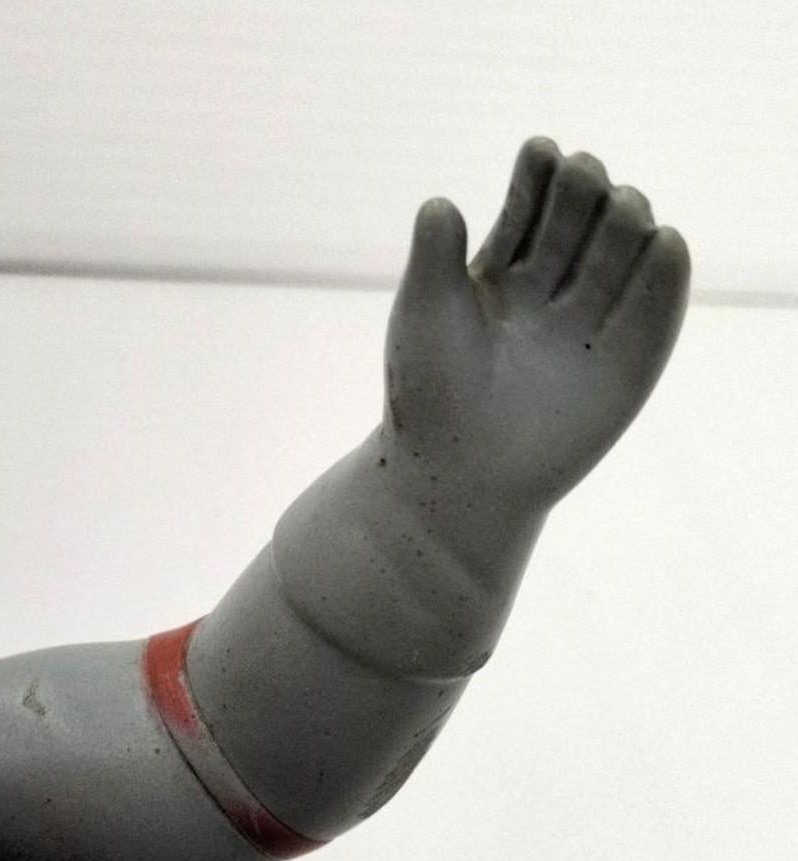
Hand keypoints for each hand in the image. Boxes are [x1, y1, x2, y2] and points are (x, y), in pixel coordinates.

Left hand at [384, 138, 689, 513]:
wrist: (458, 474)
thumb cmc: (427, 394)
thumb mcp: (424, 314)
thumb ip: (435, 255)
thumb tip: (440, 201)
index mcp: (500, 272)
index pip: (533, 202)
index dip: (540, 173)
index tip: (539, 155)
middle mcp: (550, 290)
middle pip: (582, 214)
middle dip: (585, 187)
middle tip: (578, 177)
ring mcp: (591, 322)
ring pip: (624, 247)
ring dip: (627, 216)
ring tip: (620, 206)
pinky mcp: (628, 361)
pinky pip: (658, 306)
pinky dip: (667, 270)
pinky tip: (665, 241)